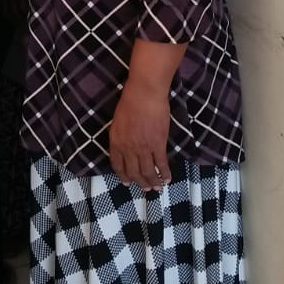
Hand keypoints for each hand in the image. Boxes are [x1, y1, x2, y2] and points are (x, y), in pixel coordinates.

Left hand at [108, 76, 171, 190]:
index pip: (118, 166)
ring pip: (148, 172)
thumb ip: (121, 136)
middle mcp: (128, 149)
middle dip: (140, 183)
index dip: (124, 176)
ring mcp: (143, 148)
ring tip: (157, 187)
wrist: (144, 94)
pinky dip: (164, 173)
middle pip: (134, 172)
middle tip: (146, 189)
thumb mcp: (118, 122)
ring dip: (153, 182)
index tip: (128, 183)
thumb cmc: (130, 102)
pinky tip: (167, 178)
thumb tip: (126, 146)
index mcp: (116, 142)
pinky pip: (161, 164)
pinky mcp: (158, 144)